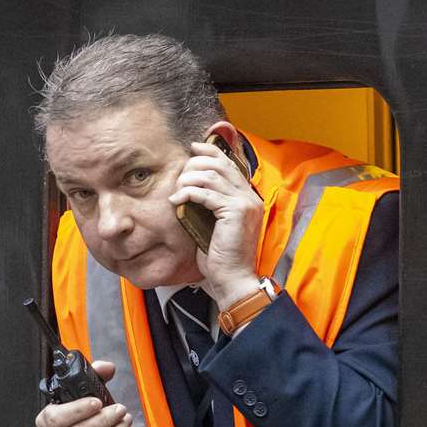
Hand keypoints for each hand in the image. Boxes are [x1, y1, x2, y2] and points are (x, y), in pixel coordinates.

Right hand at [34, 360, 135, 426]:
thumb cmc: (78, 419)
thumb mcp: (82, 396)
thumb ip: (93, 377)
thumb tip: (107, 368)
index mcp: (45, 421)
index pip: (55, 418)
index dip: (77, 410)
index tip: (97, 402)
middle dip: (103, 421)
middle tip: (120, 411)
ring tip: (126, 423)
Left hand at [169, 139, 264, 307]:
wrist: (233, 279)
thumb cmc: (221, 256)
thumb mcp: (215, 224)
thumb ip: (210, 203)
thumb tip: (191, 186)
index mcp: (248, 197)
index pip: (230, 164)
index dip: (211, 151)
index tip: (193, 148)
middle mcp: (250, 196)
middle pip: (220, 164)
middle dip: (195, 163)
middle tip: (179, 173)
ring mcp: (245, 203)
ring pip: (211, 176)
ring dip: (188, 179)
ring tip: (177, 190)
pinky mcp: (235, 212)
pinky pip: (206, 193)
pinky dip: (187, 194)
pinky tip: (176, 201)